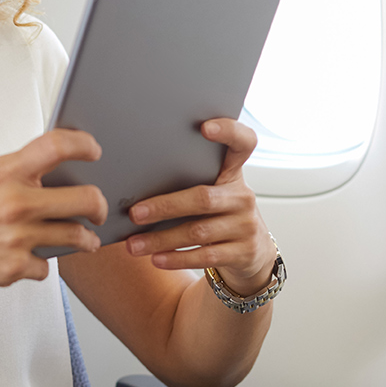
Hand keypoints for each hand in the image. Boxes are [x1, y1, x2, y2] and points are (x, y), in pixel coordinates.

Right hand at [0, 128, 107, 303]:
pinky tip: (28, 261)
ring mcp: (17, 238)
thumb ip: (7, 176)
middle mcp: (14, 203)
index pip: (57, 146)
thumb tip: (39, 174)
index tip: (93, 150)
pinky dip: (40, 265)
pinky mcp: (13, 269)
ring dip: (84, 240)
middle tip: (98, 210)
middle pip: (86, 199)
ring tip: (85, 240)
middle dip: (99, 206)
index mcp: (2, 173)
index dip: (84, 145)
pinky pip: (46, 268)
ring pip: (76, 237)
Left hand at [121, 119, 276, 294]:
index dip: (229, 131)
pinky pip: (205, 257)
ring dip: (161, 239)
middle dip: (165, 207)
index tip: (205, 127)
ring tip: (134, 245)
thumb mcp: (212, 192)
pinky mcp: (244, 253)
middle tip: (134, 213)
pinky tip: (156, 259)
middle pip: (202, 198)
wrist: (252, 253)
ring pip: (198, 232)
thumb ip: (187, 182)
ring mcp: (246, 226)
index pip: (243, 143)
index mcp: (233, 174)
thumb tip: (133, 185)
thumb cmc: (218, 214)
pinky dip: (177, 258)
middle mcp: (243, 197)